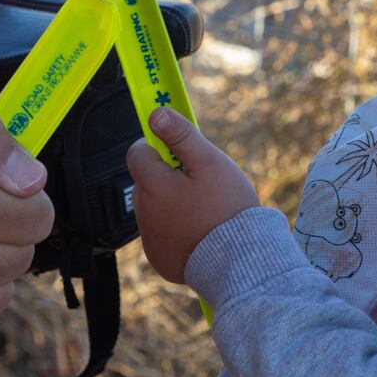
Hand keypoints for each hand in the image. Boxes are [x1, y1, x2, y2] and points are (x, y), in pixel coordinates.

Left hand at [127, 108, 260, 283]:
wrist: (240, 262)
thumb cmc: (226, 209)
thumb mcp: (210, 163)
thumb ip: (181, 136)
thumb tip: (156, 114)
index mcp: (153, 186)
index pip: (137, 153)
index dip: (157, 147)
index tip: (179, 152)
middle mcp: (144, 213)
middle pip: (146, 182)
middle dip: (167, 177)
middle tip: (200, 183)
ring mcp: (150, 240)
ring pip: (154, 208)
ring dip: (171, 203)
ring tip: (204, 210)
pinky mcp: (159, 259)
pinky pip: (161, 235)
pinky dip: (175, 230)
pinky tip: (200, 232)